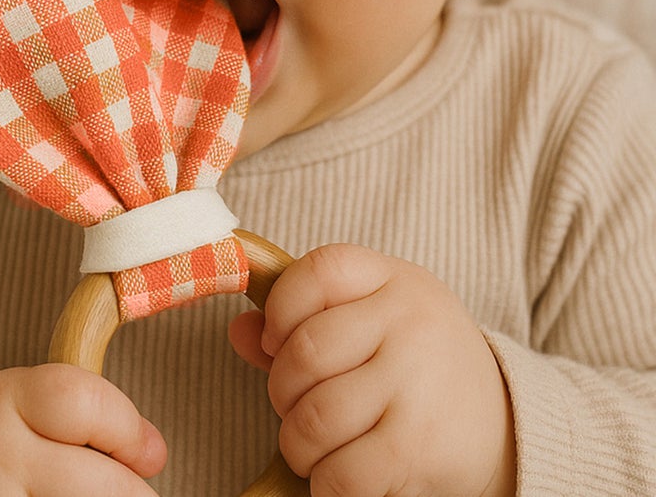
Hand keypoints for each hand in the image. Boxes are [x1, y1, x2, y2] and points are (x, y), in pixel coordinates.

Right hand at [0, 364, 166, 495]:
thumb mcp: (29, 399)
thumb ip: (93, 411)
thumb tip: (154, 454)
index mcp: (4, 402)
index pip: (85, 405)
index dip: (129, 429)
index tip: (148, 451)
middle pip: (103, 484)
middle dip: (130, 490)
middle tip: (120, 488)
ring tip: (81, 495)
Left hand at [230, 245, 515, 496]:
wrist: (506, 427)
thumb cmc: (421, 366)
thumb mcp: (376, 322)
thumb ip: (307, 320)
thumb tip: (239, 332)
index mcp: (395, 280)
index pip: (320, 270)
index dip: (281, 307)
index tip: (277, 340)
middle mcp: (409, 322)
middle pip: (306, 351)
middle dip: (282, 390)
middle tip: (296, 406)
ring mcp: (416, 383)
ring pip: (314, 417)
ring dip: (299, 444)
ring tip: (315, 446)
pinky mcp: (418, 446)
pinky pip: (341, 473)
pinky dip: (325, 485)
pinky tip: (337, 477)